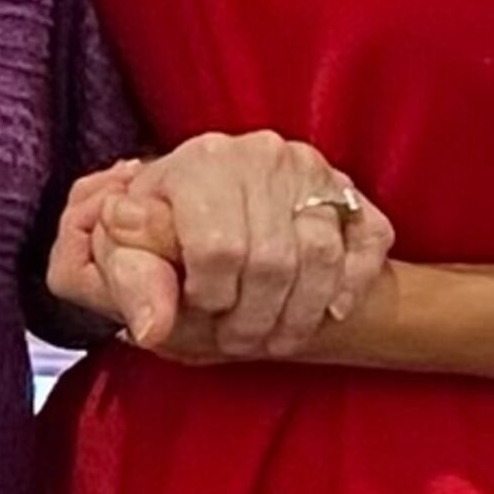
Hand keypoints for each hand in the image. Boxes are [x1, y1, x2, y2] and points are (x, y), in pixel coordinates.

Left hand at [48, 134, 395, 361]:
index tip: (200, 310)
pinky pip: (368, 242)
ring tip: (272, 338)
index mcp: (198, 162)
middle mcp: (258, 154)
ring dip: (299, 315)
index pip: (218, 247)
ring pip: (322, 256)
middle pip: (272, 260)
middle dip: (253, 320)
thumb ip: (130, 284)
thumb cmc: (158, 243)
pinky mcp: (347, 190)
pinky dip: (352, 285)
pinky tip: (330, 313)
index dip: (209, 297)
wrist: (200, 219)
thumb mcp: (124, 261)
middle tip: (236, 340)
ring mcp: (309, 169)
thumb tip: (151, 325)